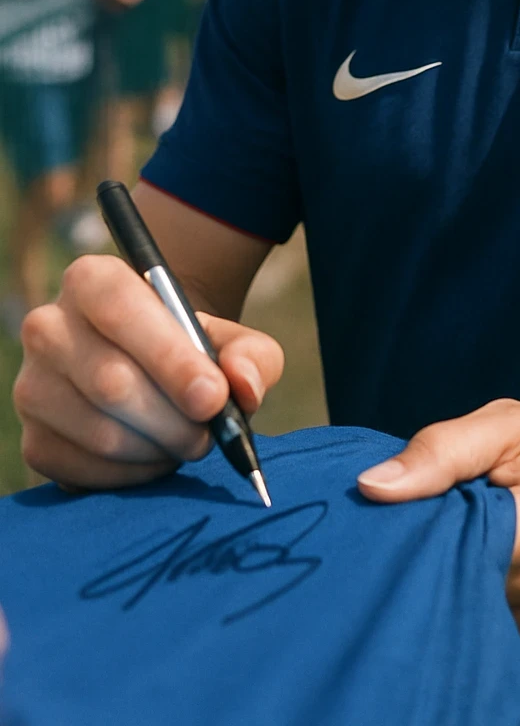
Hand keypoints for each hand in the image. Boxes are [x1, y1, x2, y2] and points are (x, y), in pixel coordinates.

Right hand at [14, 255, 283, 490]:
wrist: (151, 377)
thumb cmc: (192, 352)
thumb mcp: (232, 341)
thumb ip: (251, 356)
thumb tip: (242, 386)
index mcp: (92, 280)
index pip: (122, 309)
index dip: (170, 358)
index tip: (212, 398)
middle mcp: (48, 326)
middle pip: (111, 381)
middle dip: (174, 418)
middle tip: (208, 435)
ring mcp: (32, 386)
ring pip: (100, 431)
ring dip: (158, 448)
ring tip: (186, 441)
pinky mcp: (33, 441)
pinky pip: (85, 469)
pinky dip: (133, 474)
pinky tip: (156, 457)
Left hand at [357, 399, 519, 649]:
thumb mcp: (515, 423)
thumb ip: (446, 448)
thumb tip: (372, 487)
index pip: (469, 536)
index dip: (421, 520)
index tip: (391, 503)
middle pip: (459, 576)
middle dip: (424, 547)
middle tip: (405, 517)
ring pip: (461, 605)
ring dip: (439, 572)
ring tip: (439, 535)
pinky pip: (474, 622)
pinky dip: (457, 593)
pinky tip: (458, 563)